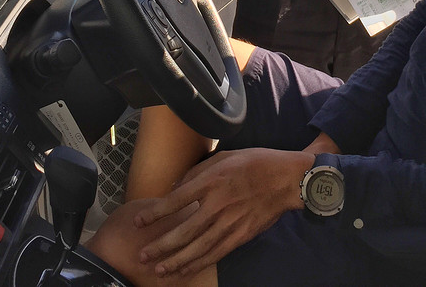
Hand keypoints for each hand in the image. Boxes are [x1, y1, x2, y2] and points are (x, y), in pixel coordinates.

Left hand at [133, 148, 311, 276]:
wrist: (287, 179)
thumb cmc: (255, 162)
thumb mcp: (224, 156)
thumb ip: (197, 171)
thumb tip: (175, 187)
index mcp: (212, 181)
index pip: (176, 201)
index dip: (155, 213)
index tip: (139, 222)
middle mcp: (218, 204)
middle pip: (184, 231)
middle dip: (161, 246)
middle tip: (143, 255)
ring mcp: (230, 222)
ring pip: (198, 248)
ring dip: (176, 261)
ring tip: (159, 269)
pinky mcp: (241, 235)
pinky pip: (216, 253)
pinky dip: (199, 263)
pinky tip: (185, 269)